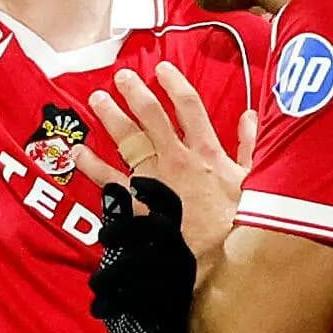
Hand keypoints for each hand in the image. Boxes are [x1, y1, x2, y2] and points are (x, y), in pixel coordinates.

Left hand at [76, 63, 257, 257]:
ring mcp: (153, 180)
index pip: (189, 108)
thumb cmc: (236, 227)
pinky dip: (91, 164)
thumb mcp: (254, 185)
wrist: (216, 263)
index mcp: (207, 154)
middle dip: (135, 92)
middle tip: (120, 77)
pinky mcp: (135, 202)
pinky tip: (78, 152)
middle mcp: (176, 160)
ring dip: (110, 117)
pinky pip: (108, 179)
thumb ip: (250, 147)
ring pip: (127, 139)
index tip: (161, 68)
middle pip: (151, 116)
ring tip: (96, 99)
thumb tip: (250, 116)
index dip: (175, 84)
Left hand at [92, 178, 200, 332]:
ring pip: (140, 264)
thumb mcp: (139, 249)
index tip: (134, 183)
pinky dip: (112, 302)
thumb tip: (111, 186)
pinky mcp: (171, 306)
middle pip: (158, 228)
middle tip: (102, 236)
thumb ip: (124, 219)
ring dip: (110, 275)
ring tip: (95, 284)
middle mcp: (181, 253)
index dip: (156, 191)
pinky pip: (137, 298)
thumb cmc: (150, 281)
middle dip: (125, 227)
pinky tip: (98, 307)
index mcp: (174, 237)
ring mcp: (178, 279)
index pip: (173, 206)